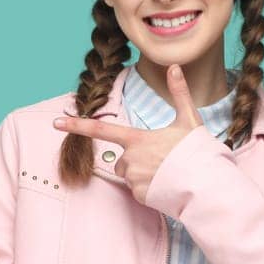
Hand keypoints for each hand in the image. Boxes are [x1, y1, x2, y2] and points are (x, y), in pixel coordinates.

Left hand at [53, 63, 203, 205]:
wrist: (207, 184)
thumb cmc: (197, 151)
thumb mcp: (189, 119)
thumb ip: (179, 93)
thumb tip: (175, 67)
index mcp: (137, 139)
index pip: (101, 129)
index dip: (77, 125)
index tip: (56, 123)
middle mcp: (131, 159)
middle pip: (122, 159)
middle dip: (135, 160)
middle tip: (161, 159)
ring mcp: (134, 180)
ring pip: (129, 175)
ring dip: (142, 173)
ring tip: (166, 172)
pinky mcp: (140, 196)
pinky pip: (138, 190)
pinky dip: (149, 188)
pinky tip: (166, 185)